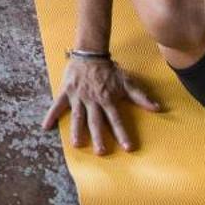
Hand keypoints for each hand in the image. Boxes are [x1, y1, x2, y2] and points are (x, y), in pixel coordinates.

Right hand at [40, 56, 161, 153]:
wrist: (90, 53)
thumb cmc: (109, 70)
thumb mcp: (126, 82)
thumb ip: (141, 97)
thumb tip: (158, 108)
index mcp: (108, 99)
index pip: (117, 120)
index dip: (123, 134)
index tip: (128, 148)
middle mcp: (93, 101)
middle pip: (96, 122)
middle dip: (99, 137)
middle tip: (101, 152)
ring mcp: (78, 97)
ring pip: (78, 116)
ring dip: (77, 130)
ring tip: (76, 144)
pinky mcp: (66, 92)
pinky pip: (58, 105)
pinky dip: (51, 115)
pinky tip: (46, 127)